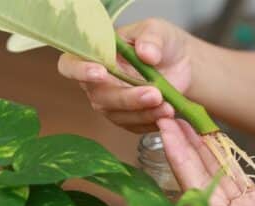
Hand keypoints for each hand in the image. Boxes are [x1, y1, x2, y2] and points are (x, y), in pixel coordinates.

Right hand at [58, 18, 191, 132]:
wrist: (184, 65)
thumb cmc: (163, 43)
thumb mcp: (159, 31)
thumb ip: (151, 38)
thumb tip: (145, 52)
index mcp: (96, 55)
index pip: (71, 65)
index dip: (80, 71)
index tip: (101, 72)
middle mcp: (98, 82)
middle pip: (100, 96)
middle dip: (127, 98)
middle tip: (155, 94)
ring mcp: (112, 103)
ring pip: (118, 115)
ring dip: (143, 113)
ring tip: (168, 106)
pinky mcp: (128, 119)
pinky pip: (134, 126)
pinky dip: (152, 122)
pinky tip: (168, 114)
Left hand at [158, 118, 254, 205]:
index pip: (193, 188)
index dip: (178, 157)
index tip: (165, 132)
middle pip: (197, 176)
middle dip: (182, 146)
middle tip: (168, 119)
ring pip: (212, 171)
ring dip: (198, 146)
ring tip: (185, 121)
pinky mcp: (251, 201)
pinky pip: (230, 173)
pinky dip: (220, 154)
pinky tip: (209, 137)